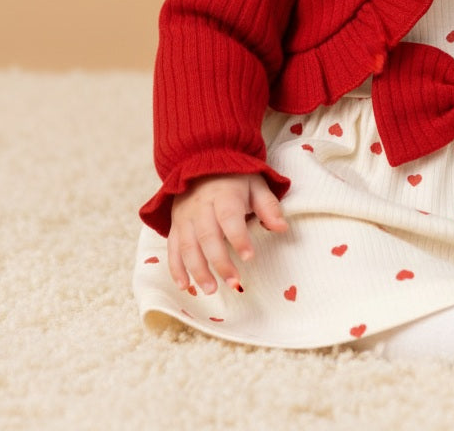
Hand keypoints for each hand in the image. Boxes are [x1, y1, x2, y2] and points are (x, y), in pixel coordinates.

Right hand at [167, 173, 287, 294]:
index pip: (229, 218)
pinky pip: (172, 249)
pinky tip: (185, 286)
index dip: (239, 238)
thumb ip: (268, 206)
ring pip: (188, 246)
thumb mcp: (256, 185)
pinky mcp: (175, 226)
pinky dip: (176, 269)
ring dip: (198, 270)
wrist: (203, 163)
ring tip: (211, 289)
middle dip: (220, 262)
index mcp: (223, 194)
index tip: (250, 257)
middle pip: (207, 237)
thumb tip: (282, 228)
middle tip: (234, 283)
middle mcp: (200, 207)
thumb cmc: (235, 179)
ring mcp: (185, 217)